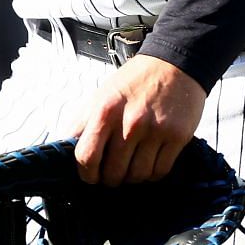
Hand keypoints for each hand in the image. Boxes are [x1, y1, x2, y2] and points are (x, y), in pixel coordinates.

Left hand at [68, 54, 205, 184]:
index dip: (86, 173)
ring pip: (137, 175)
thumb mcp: (101, 95)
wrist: (173, 65)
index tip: (90, 176)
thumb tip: (67, 147)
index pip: (86, 156)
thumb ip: (84, 122)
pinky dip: (151, 174)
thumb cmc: (133, 81)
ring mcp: (155, 131)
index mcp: (104, 111)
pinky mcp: (177, 137)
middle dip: (109, 179)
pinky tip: (148, 164)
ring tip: (130, 168)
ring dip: (131, 178)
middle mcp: (129, 122)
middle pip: (113, 172)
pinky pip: (160, 171)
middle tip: (111, 175)